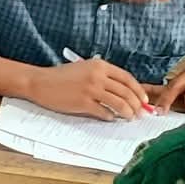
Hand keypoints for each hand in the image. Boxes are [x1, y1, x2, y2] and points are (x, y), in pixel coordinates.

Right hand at [24, 58, 152, 120]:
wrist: (39, 82)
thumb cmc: (61, 76)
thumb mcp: (84, 69)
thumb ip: (104, 77)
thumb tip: (125, 92)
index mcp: (99, 65)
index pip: (128, 78)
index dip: (139, 91)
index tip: (144, 100)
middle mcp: (97, 76)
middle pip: (127, 93)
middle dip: (137, 105)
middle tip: (140, 113)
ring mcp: (91, 90)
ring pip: (120, 104)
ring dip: (128, 113)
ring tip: (129, 117)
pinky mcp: (83, 103)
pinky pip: (105, 113)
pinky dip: (111, 117)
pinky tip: (110, 118)